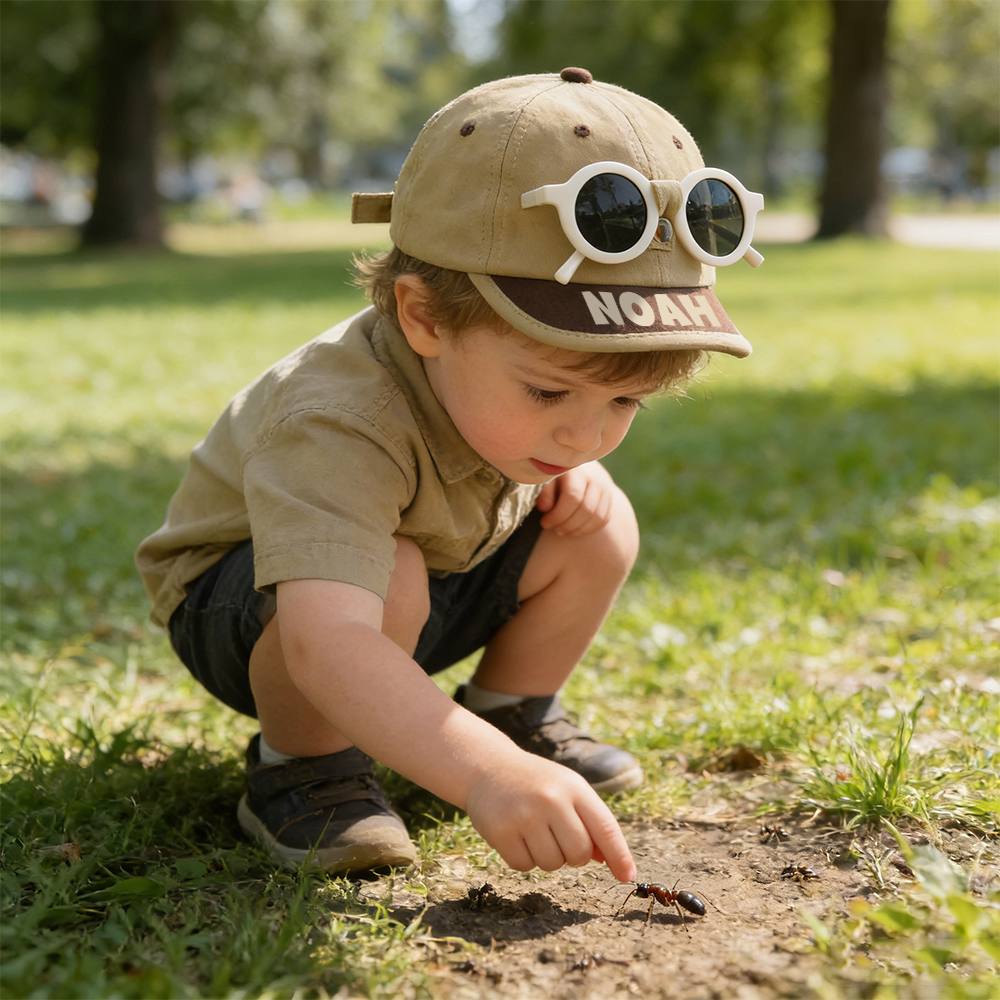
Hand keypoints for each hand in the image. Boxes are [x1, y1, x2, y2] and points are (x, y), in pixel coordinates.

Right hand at [464, 748, 635, 881]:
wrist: (488, 766)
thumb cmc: (536, 783)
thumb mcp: (567, 789)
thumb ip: (589, 821)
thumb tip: (609, 861)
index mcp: (574, 787)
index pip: (605, 828)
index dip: (619, 856)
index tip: (627, 877)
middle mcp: (551, 799)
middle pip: (579, 854)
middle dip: (573, 855)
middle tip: (557, 835)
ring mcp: (524, 815)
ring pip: (552, 864)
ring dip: (546, 857)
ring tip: (533, 830)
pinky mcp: (500, 831)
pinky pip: (524, 866)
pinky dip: (523, 858)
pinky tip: (516, 835)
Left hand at [535, 461, 617, 536]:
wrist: (577, 464)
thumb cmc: (556, 473)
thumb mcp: (546, 479)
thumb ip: (545, 493)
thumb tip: (545, 509)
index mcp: (577, 470)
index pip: (573, 497)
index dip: (557, 515)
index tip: (544, 522)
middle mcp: (596, 478)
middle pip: (586, 509)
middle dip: (568, 525)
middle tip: (554, 529)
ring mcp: (606, 488)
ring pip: (597, 517)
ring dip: (578, 530)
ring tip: (563, 531)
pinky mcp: (611, 497)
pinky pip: (604, 519)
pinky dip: (589, 529)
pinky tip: (575, 530)